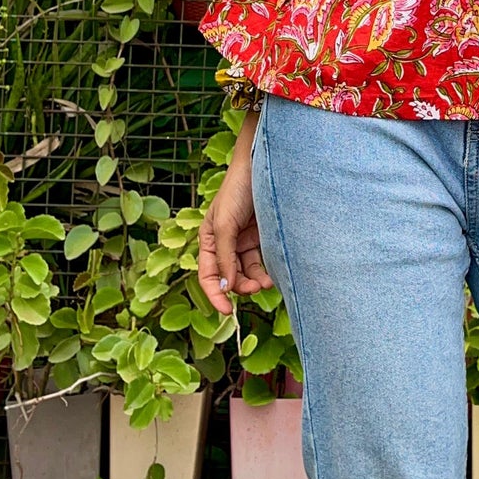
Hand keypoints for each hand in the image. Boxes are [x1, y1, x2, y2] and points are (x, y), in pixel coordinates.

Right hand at [197, 114, 273, 315]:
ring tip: (267, 283)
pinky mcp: (261, 238)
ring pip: (247, 272)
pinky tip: (272, 275)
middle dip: (240, 287)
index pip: (207, 275)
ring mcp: (243, 241)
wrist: (263, 167)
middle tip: (256, 290)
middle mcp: (224, 243)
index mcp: (208, 239)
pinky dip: (265, 271)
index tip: (226, 311)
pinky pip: (261, 262)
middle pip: (229, 277)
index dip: (214, 295)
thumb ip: (224, 256)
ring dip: (255, 281)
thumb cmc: (237, 190)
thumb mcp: (225, 224)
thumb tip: (225, 287)